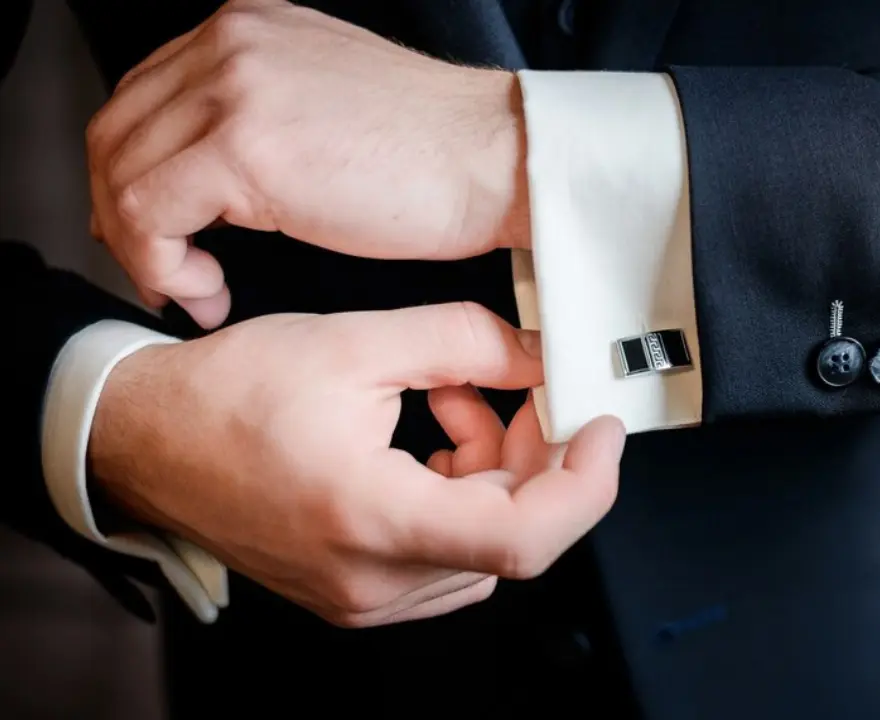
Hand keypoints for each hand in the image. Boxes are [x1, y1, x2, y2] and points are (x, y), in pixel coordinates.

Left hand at [86, 0, 528, 327]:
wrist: (499, 161)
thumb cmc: (440, 153)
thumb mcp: (328, 106)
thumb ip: (262, 118)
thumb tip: (209, 178)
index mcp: (248, 30)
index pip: (142, 98)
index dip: (135, 176)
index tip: (164, 234)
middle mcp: (230, 44)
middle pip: (115, 132)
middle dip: (123, 216)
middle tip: (165, 270)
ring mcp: (233, 89)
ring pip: (121, 175)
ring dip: (144, 249)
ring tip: (194, 288)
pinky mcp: (244, 147)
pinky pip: (148, 214)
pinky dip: (162, 266)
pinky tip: (208, 290)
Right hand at [89, 303, 623, 626]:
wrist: (146, 441)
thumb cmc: (228, 395)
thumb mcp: (353, 343)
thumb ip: (464, 342)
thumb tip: (539, 354)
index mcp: (370, 518)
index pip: (524, 537)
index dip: (585, 484)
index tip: (601, 430)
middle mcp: (371, 579)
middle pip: (512, 533)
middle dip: (535, 455)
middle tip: (517, 388)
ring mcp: (364, 597)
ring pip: (485, 542)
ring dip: (495, 469)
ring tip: (450, 399)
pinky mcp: (358, 592)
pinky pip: (448, 553)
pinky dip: (460, 492)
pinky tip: (430, 437)